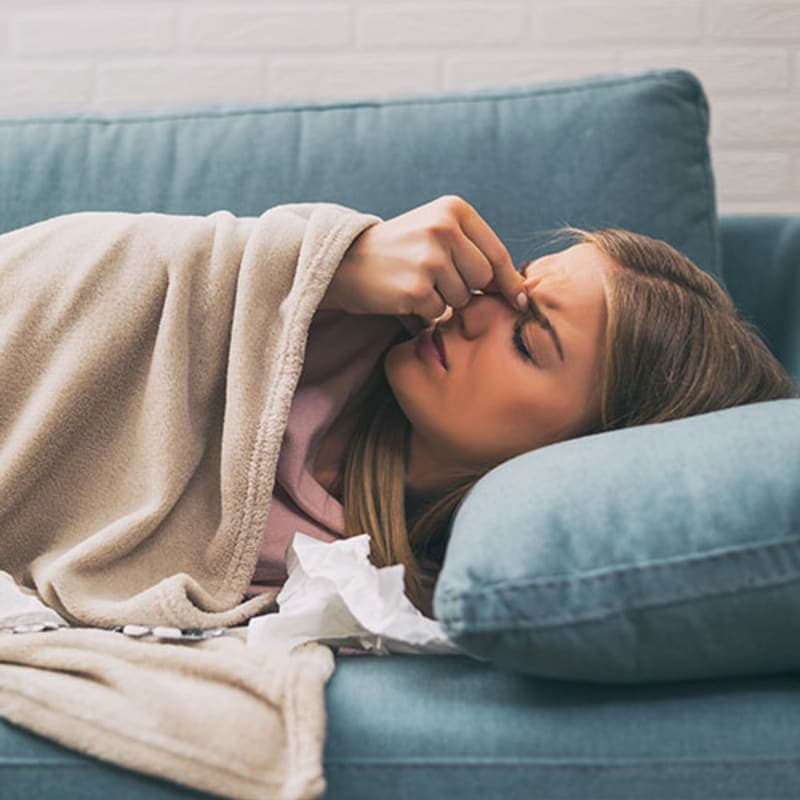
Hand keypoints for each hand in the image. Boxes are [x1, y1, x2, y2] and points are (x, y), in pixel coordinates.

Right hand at [320, 195, 527, 332]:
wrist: (344, 261)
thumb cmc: (398, 251)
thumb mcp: (436, 232)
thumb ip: (473, 250)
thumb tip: (521, 290)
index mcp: (454, 210)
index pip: (496, 253)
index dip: (509, 282)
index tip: (519, 301)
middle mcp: (444, 228)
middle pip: (482, 279)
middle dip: (465, 288)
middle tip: (434, 279)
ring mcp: (430, 258)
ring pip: (461, 298)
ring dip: (442, 300)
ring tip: (415, 282)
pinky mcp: (416, 287)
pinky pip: (437, 312)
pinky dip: (423, 311)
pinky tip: (402, 294)